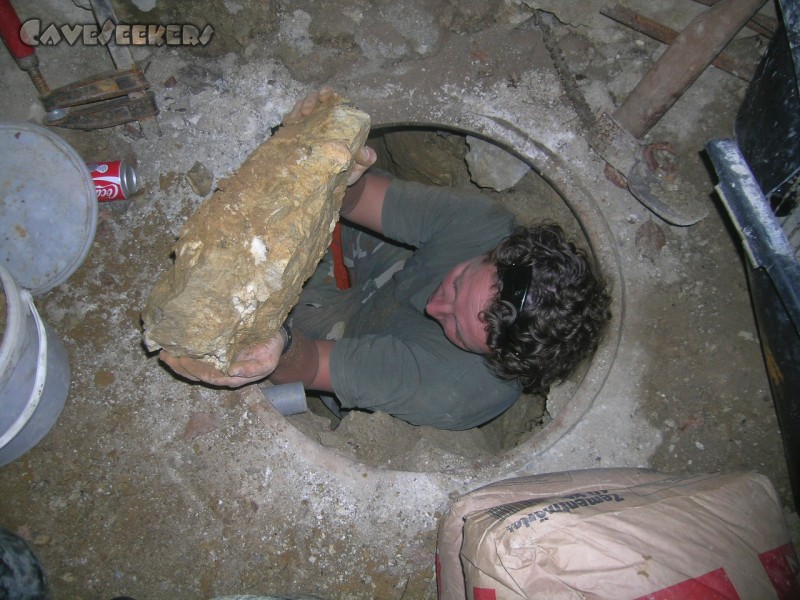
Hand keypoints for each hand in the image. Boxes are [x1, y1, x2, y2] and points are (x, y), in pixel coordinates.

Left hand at [159, 332, 285, 387]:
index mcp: (232, 377)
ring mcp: (217, 365)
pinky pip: (197, 359)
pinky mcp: (215, 355)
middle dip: (180, 366)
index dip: (195, 369)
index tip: (183, 359)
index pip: (209, 376)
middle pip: (196, 374)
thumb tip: (232, 371)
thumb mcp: (267, 362)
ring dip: (177, 362)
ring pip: (193, 369)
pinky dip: (184, 355)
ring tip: (163, 353)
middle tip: (165, 355)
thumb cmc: (270, 352)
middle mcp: (221, 373)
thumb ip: (251, 369)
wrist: (274, 341)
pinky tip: (173, 348)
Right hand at [283, 87, 376, 185]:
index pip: (335, 99)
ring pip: (301, 107)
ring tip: (296, 118)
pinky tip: (288, 125)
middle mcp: (324, 117)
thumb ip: (365, 160)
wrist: (328, 185)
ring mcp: (310, 124)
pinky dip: (289, 120)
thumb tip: (368, 154)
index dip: (328, 93)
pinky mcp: (296, 133)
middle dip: (310, 100)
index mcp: (341, 120)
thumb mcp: (357, 166)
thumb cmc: (346, 170)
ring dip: (298, 108)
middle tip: (307, 111)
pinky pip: (290, 121)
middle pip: (315, 99)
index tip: (324, 97)